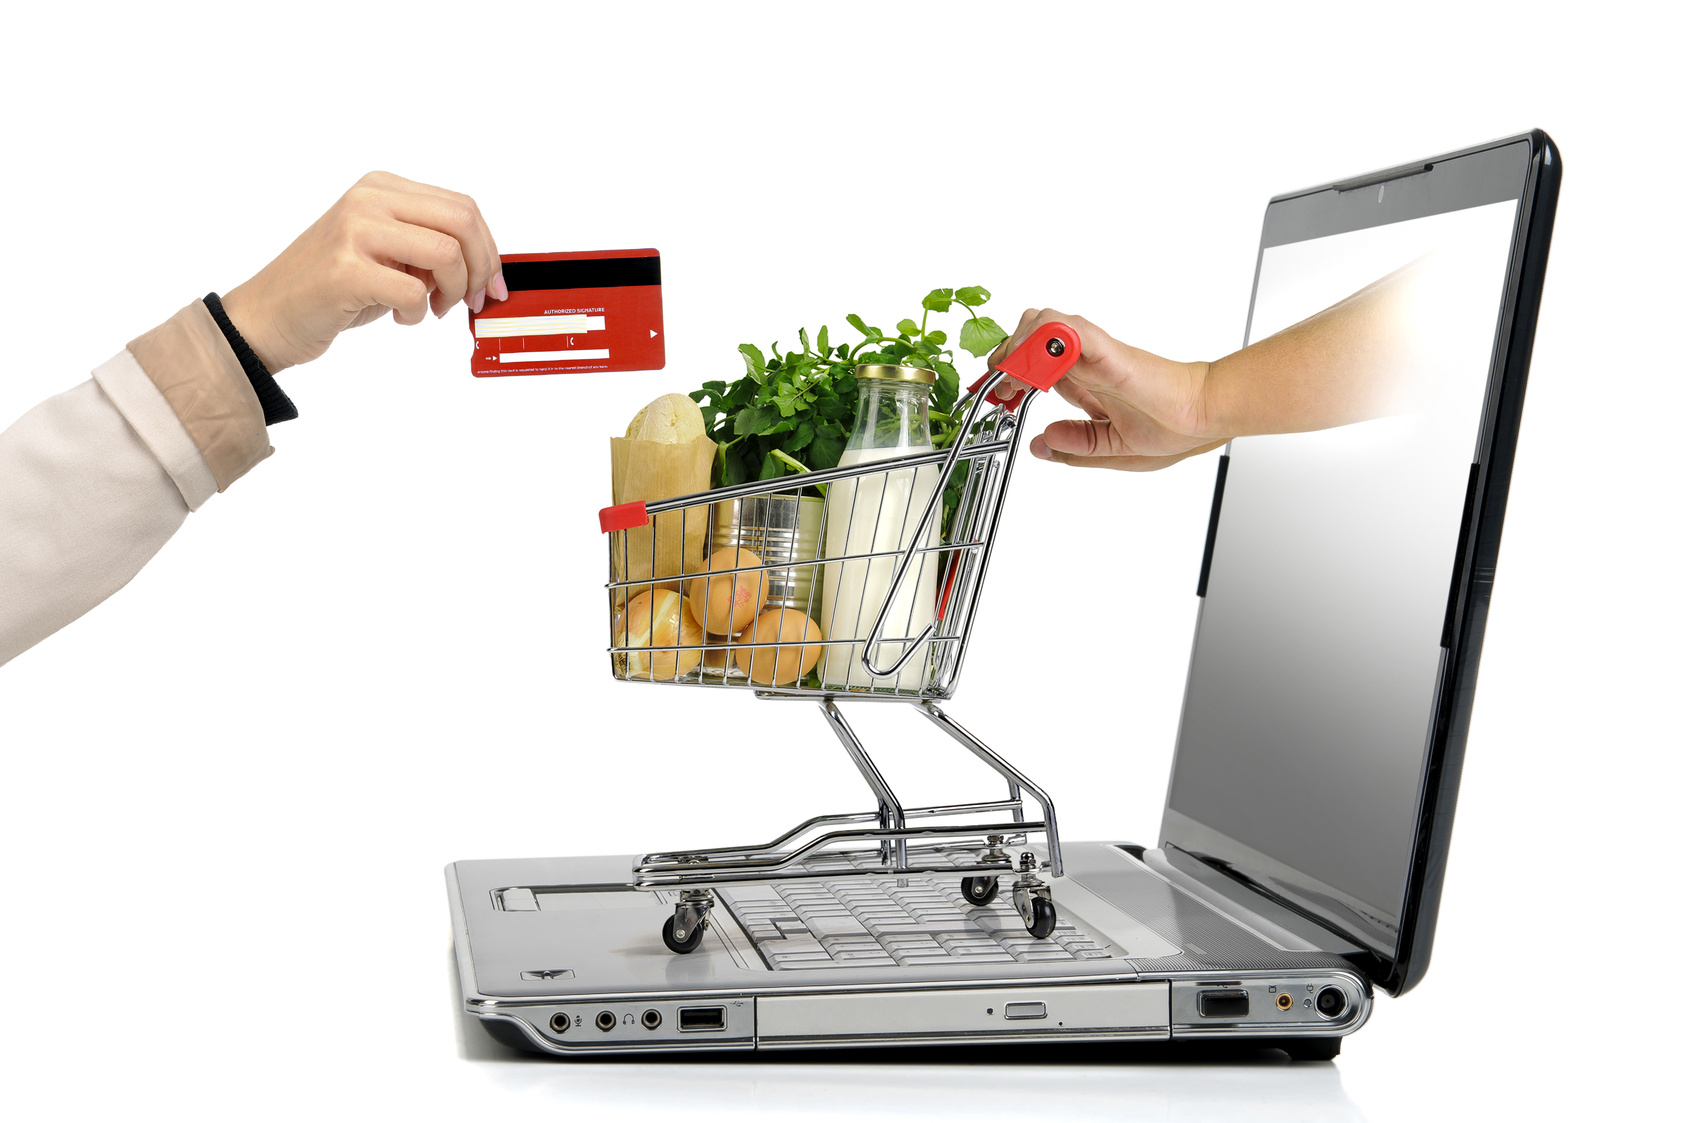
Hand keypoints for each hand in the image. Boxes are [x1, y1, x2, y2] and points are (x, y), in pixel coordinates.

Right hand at [221, 171, 503, 372]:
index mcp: (381, 187)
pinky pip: (415, 291)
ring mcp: (355, 231)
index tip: (491, 283)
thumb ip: (428, 244)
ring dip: (452, 292)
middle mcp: (368, 199)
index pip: (462, 206)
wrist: (269, 314)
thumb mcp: (386, 252)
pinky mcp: (346, 270)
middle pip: (463, 222)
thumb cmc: (331, 288)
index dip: (489, 249)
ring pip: (447, 253)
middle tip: (470, 299)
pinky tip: (399, 316)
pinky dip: (418, 313)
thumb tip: (486, 266)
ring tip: (430, 308)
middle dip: (482, 269)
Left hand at [987, 308, 1226, 471]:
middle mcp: (1087, 362)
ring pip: (1044, 324)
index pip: (1037, 363)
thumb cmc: (1174, 427)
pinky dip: (1046, 340)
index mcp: (1087, 381)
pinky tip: (1033, 365)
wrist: (1206, 417)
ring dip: (1019, 346)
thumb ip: (1077, 447)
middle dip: (1006, 356)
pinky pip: (1071, 332)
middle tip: (999, 385)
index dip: (1012, 373)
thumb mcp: (1112, 449)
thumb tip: (1042, 443)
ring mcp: (1095, 353)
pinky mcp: (1108, 352)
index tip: (999, 394)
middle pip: (1032, 337)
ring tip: (1011, 378)